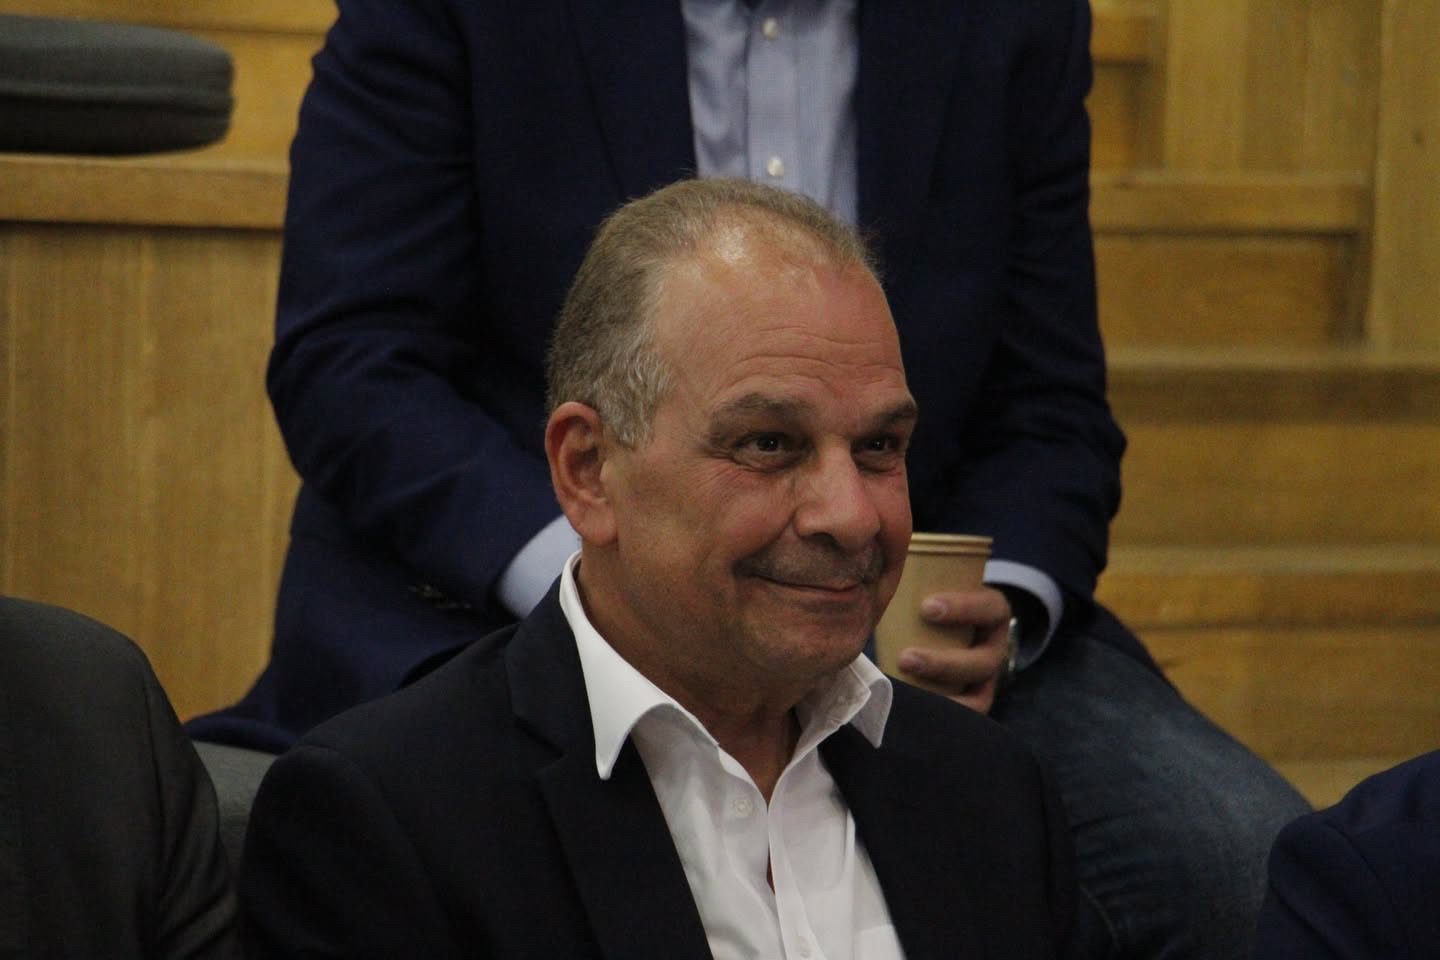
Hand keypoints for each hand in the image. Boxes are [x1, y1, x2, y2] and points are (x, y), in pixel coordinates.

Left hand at [896, 586, 1011, 713]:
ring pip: (977, 697)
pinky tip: (916, 713)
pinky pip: (966, 717)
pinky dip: (944, 716)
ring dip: (940, 700)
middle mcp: (992, 648)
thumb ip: (906, 577)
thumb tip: (877, 547)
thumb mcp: (922, 588)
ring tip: (905, 693)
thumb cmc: (921, 605)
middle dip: (945, 663)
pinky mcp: (972, 704)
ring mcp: (985, 680)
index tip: (926, 607)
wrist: (922, 635)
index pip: (991, 608)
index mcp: (990, 613)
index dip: (965, 608)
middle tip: (906, 659)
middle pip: (982, 662)